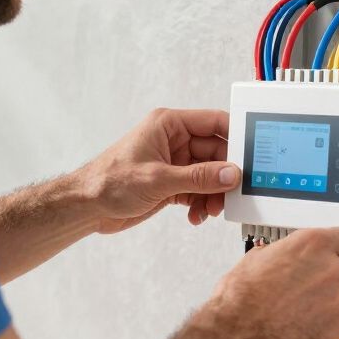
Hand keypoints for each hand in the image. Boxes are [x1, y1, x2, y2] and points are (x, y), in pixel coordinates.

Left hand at [80, 108, 239, 234]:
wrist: (86, 207)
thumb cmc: (108, 182)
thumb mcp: (158, 179)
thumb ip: (198, 177)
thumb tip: (230, 174)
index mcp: (169, 125)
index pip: (214, 123)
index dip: (236, 137)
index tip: (253, 155)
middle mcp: (174, 141)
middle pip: (216, 153)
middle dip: (225, 176)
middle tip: (231, 194)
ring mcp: (174, 163)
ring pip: (209, 175)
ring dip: (213, 194)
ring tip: (210, 210)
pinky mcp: (171, 184)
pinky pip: (198, 190)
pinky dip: (202, 203)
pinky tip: (196, 215)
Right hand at [197, 228, 338, 338]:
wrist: (238, 334)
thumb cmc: (241, 299)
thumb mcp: (258, 258)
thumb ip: (284, 253)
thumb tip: (284, 254)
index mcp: (312, 244)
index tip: (336, 254)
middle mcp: (331, 268)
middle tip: (319, 284)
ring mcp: (338, 299)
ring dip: (336, 300)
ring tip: (308, 308)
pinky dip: (331, 324)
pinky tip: (308, 324)